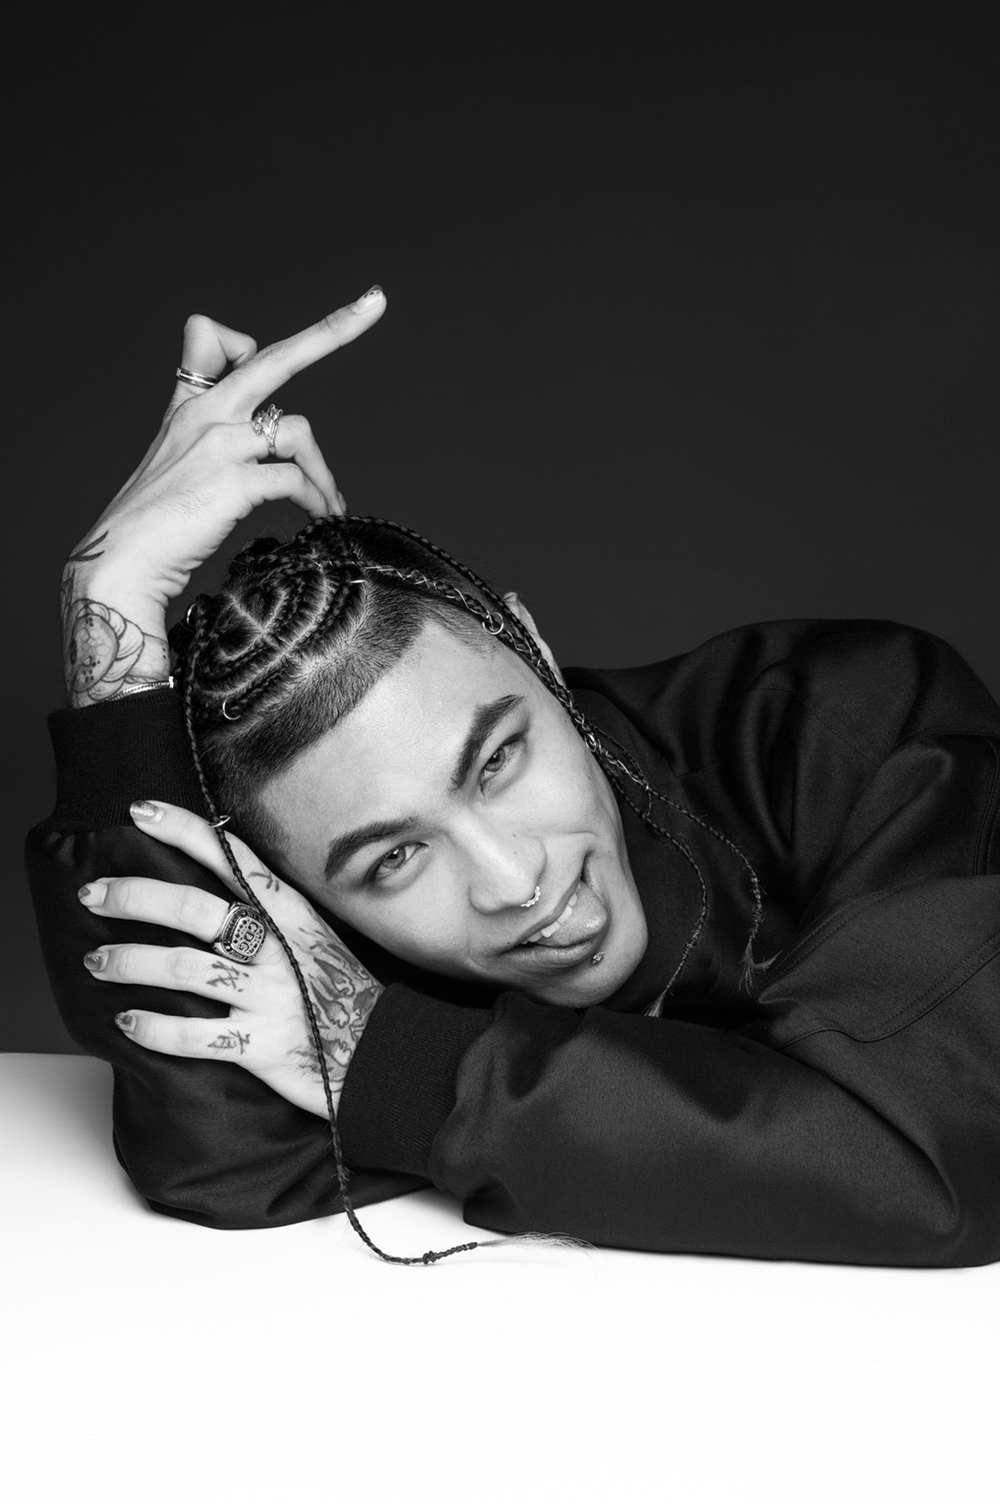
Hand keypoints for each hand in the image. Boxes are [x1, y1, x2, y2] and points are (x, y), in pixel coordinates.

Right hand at [62, 289, 385, 704]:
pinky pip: (295, 480)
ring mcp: (218, 445)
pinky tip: (320, 517)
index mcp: (187, 405)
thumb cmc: (152, 525)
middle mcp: (204, 414)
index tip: (280, 348)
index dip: (245, 345)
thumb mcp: (173, 463)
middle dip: (332, 330)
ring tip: (330, 503)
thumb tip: (258, 439)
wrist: (122, 563)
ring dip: (325, 471)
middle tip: (375, 301)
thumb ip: (206, 438)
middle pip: (274, 357)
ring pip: (299, 432)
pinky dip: (317, 499)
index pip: (211, 337)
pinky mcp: (232, 481)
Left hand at [78, 800, 382, 1117]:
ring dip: (128, 961)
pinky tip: (127, 1024)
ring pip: (182, 968)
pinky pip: (194, 1036)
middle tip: (93, 895)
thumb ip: (270, 910)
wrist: (384, 1053)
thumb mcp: (314, 936)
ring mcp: (270, 995)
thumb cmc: (340, 991)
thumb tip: (215, 875)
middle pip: (192, 909)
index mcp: (290, 913)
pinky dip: (153, 1029)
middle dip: (134, 896)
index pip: (231, 857)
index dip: (183, 830)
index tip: (139, 811)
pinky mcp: (262, 1044)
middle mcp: (278, 948)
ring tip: (97, 962)